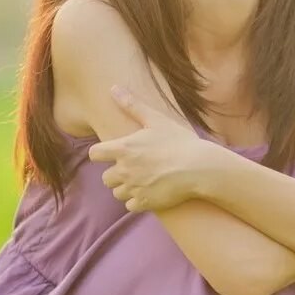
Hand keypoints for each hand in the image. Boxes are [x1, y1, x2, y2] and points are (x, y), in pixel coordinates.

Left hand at [87, 85, 221, 213]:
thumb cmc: (179, 141)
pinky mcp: (144, 202)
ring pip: (117, 193)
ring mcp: (133, 188)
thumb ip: (132, 105)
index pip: (94, 154)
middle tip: (135, 169)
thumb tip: (113, 87)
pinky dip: (138, 201)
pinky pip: (130, 206)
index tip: (113, 154)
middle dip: (116, 174)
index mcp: (123, 149)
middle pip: (105, 178)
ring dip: (127, 188)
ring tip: (145, 181)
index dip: (101, 154)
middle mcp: (124, 170)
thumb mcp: (156, 120)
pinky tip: (151, 192)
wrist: (199, 168)